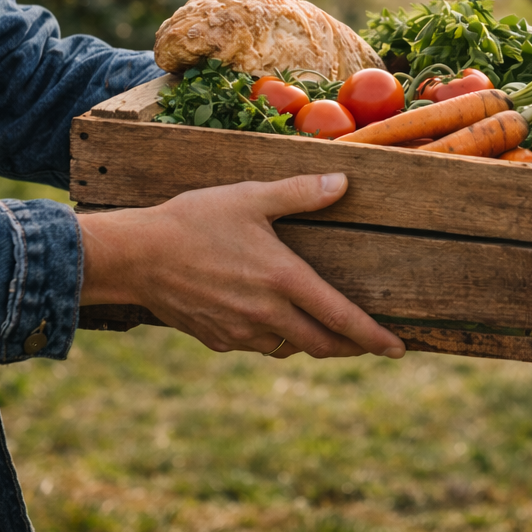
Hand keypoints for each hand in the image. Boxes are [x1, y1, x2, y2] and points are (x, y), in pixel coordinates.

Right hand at [78, 174, 405, 359]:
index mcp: (283, 280)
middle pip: (322, 344)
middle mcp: (267, 313)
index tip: (397, 348)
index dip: (373, 336)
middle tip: (370, 344)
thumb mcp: (250, 198)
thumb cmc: (193, 221)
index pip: (341, 317)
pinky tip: (274, 320)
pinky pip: (257, 345)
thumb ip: (300, 193)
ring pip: (289, 347)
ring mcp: (240, 331)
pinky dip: (275, 338)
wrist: (134, 256)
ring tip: (325, 329)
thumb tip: (343, 182)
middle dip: (351, 347)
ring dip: (311, 341)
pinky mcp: (217, 339)